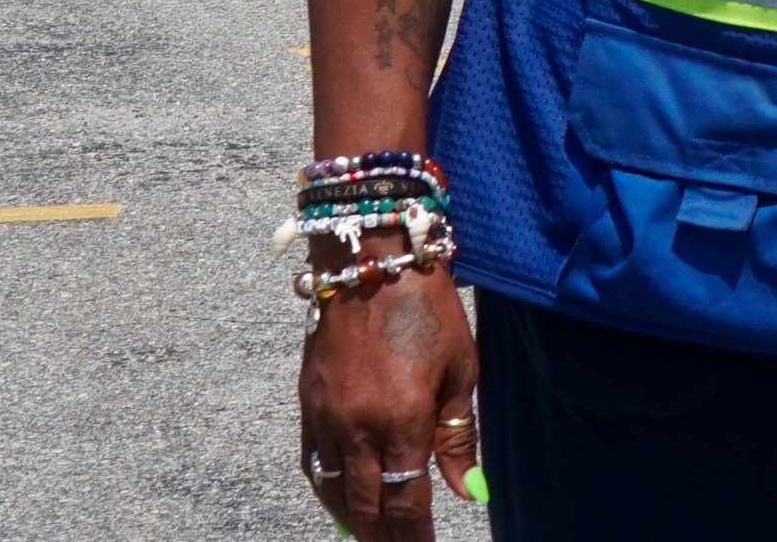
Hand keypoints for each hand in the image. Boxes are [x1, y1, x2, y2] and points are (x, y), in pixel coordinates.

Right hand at [298, 265, 478, 538]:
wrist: (373, 262)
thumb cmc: (430, 310)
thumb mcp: (461, 370)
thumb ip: (460, 437)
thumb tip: (469, 493)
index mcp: (402, 420)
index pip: (406, 502)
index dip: (415, 538)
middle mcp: (357, 426)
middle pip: (366, 506)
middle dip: (384, 539)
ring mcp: (325, 416)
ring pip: (332, 491)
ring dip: (353, 521)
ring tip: (372, 537)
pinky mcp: (307, 402)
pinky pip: (311, 462)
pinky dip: (325, 490)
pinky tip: (340, 501)